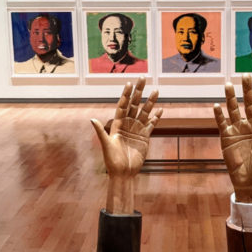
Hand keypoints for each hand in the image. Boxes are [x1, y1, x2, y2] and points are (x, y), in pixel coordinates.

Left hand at [91, 77, 161, 213]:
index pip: (122, 106)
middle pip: (134, 104)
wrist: (123, 173)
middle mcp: (128, 124)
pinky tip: (160, 110)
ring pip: (144, 112)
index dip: (125, 95)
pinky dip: (156, 117)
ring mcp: (137, 130)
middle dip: (138, 92)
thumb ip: (100, 132)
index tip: (128, 84)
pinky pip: (151, 124)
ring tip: (156, 90)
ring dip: (150, 102)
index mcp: (117, 124)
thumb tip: (92, 119)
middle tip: (142, 78)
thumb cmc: (112, 160)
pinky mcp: (145, 137)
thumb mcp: (106, 145)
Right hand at [213, 75, 251, 202]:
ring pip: (234, 110)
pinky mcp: (227, 138)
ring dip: (230, 98)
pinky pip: (222, 124)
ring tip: (227, 84)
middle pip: (249, 104)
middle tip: (245, 75)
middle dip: (247, 90)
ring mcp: (239, 131)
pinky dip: (219, 115)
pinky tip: (216, 105)